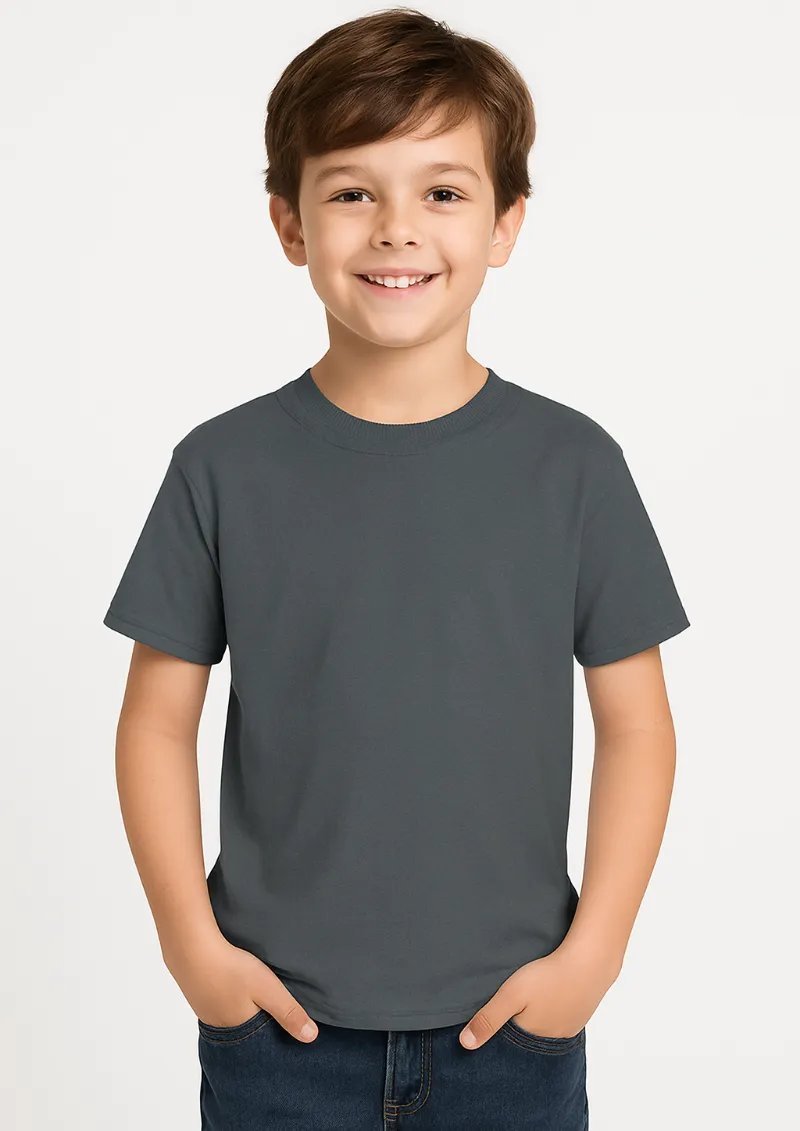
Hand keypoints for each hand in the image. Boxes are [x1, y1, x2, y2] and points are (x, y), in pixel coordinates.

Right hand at [163, 933, 318, 1042]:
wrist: (190, 949)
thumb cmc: (232, 970)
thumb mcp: (267, 989)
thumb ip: (288, 1012)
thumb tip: (311, 1038)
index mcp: (240, 1030)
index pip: (262, 1045)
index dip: (275, 1040)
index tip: (289, 1037)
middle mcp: (221, 1027)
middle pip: (246, 1033)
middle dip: (261, 1028)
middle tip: (274, 1019)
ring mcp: (206, 1012)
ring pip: (232, 1018)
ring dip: (245, 1012)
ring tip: (257, 1004)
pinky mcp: (199, 996)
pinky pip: (219, 1005)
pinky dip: (230, 1001)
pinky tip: (235, 990)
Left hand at [459, 943, 618, 1049]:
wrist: (590, 962)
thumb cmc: (548, 977)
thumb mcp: (511, 995)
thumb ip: (489, 1019)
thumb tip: (465, 1045)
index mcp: (533, 1037)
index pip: (510, 1044)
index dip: (499, 1032)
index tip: (491, 1020)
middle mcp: (552, 1039)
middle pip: (528, 1036)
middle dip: (517, 1026)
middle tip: (512, 1006)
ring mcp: (569, 1027)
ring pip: (545, 1027)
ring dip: (536, 1018)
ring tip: (528, 1002)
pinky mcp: (580, 1013)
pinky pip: (561, 1018)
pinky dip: (552, 1010)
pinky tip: (549, 997)